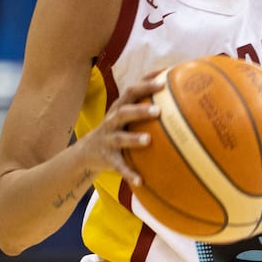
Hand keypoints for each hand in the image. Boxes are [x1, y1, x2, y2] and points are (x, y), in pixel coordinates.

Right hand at [85, 73, 165, 188]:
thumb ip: (145, 102)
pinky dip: (129, 173)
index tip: (164, 80)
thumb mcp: (126, 113)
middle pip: (123, 112)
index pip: (131, 91)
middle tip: (158, 110)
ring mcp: (109, 139)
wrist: (87, 151)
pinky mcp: (107, 158)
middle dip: (139, 110)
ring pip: (120, 138)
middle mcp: (112, 121)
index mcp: (120, 107)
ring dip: (133, 139)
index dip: (146, 84)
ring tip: (148, 140)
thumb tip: (174, 87)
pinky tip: (140, 180)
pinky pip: (119, 166)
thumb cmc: (118, 127)